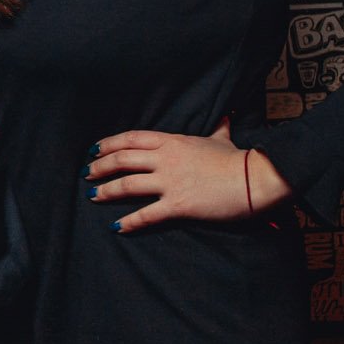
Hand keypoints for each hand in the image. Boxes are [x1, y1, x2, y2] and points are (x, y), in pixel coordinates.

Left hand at [85, 120, 292, 232]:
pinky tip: (116, 227)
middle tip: (88, 173)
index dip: (109, 144)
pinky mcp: (178, 205)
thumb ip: (218, 129)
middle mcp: (166, 159)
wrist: (255, 179)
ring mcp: (171, 182)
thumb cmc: (238, 160)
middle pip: (123, 159)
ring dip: (107, 190)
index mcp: (173, 141)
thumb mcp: (223, 140)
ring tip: (93, 196)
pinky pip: (146, 214)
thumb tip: (225, 116)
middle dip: (101, 167)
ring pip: (128, 184)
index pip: (132, 139)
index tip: (95, 150)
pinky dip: (129, 222)